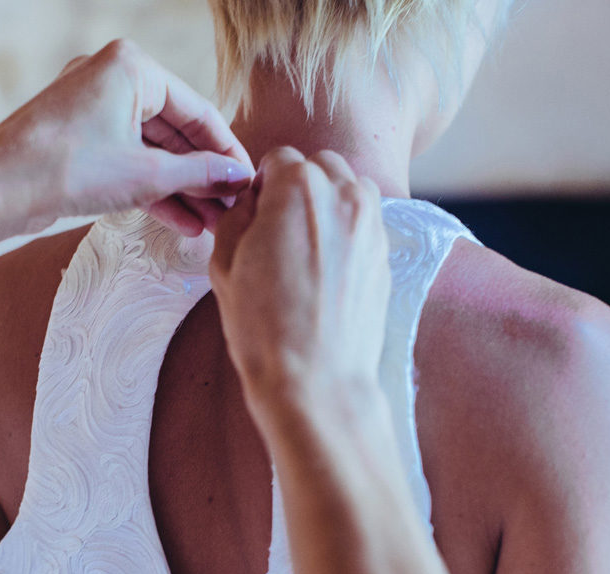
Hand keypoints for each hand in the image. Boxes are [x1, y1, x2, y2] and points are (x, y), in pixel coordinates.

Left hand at [0, 38, 253, 236]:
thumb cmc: (64, 170)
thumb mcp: (145, 174)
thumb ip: (198, 173)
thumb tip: (235, 176)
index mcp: (132, 67)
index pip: (198, 111)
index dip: (227, 152)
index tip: (248, 182)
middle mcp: (112, 77)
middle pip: (176, 131)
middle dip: (204, 176)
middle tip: (231, 209)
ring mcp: (94, 107)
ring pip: (152, 149)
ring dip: (181, 188)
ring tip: (211, 224)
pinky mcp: (81, 137)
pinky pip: (128, 159)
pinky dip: (152, 188)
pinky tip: (182, 221)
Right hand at [209, 147, 389, 398]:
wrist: (315, 379)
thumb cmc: (263, 327)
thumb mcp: (224, 264)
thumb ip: (237, 215)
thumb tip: (250, 200)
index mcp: (296, 188)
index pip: (278, 158)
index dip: (261, 185)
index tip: (255, 212)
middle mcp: (342, 194)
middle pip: (319, 166)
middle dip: (298, 186)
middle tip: (278, 228)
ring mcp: (371, 223)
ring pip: (349, 187)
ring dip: (328, 201)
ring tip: (307, 244)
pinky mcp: (386, 253)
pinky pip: (366, 221)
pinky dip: (347, 229)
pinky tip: (327, 266)